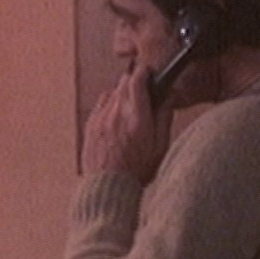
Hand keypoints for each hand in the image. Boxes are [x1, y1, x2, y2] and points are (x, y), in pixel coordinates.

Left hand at [80, 60, 170, 182]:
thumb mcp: (160, 148)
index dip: (144, 72)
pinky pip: (100, 103)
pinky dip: (109, 104)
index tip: (149, 72)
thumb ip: (164, 119)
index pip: (138, 81)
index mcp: (137, 118)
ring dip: (122, 93)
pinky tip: (116, 116)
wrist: (108, 187)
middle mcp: (117, 113)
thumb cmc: (136, 172)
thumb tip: (168, 98)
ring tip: (129, 109)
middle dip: (134, 82)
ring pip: (112, 91)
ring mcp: (101, 117)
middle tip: (143, 92)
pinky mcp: (91, 124)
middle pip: (124, 81)